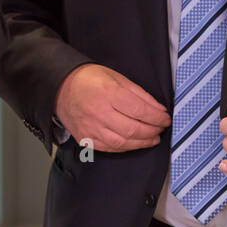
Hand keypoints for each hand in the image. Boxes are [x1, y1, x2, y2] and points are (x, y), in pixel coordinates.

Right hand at [54, 63, 169, 151]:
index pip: (140, 110)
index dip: (157, 117)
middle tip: (160, 129)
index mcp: (107, 92)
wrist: (61, 88)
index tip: (166, 119)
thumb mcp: (117, 77)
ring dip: (142, 142)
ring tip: (152, 138)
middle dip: (152, 131)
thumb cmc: (88, 80)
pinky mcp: (85, 138)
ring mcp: (91, 127)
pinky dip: (125, 147)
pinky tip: (134, 143)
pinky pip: (110, 148)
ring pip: (122, 142)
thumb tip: (158, 110)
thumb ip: (139, 94)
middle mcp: (98, 111)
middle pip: (133, 129)